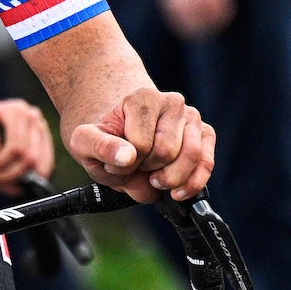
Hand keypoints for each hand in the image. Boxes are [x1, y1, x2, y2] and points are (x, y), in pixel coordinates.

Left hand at [0, 98, 55, 187]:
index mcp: (17, 111)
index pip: (16, 148)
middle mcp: (34, 118)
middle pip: (29, 159)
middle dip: (8, 173)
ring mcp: (42, 131)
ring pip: (40, 167)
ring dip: (17, 180)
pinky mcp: (46, 143)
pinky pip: (44, 169)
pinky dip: (27, 181)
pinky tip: (8, 182)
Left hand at [67, 86, 215, 202]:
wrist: (119, 127)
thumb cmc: (104, 136)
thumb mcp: (83, 141)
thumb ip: (99, 146)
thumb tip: (127, 157)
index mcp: (143, 98)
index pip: (140, 145)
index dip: (125, 164)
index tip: (116, 162)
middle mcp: (173, 102)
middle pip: (166, 152)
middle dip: (148, 170)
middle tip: (135, 167)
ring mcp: (192, 117)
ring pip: (192, 157)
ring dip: (170, 179)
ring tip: (152, 178)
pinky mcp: (204, 134)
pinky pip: (207, 162)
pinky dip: (193, 183)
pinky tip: (176, 192)